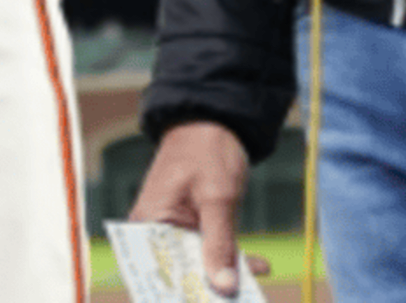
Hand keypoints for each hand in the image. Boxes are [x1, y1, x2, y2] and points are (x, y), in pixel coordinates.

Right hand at [132, 121, 268, 295]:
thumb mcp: (218, 198)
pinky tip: (258, 267)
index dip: (179, 295)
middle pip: (179, 276)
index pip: (156, 275)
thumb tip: (224, 288)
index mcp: (147, 224)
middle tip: (239, 298)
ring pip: (199, 268)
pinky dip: (232, 262)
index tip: (207, 302)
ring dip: (226, 280)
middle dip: (208, 292)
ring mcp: (176, 231)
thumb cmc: (207, 151)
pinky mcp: (194, 229)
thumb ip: (220, 245)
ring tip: (254, 292)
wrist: (215, 120)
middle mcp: (156, 232)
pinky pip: (210, 254)